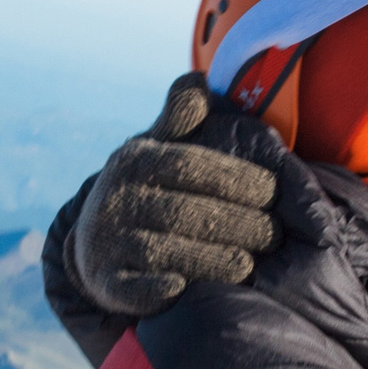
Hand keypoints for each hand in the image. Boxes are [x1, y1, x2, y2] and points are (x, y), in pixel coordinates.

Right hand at [68, 74, 279, 316]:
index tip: (272, 190)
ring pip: (165, 250)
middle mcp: (118, 199)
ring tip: (248, 265)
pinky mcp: (105, 281)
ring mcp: (109, 241)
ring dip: (209, 259)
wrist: (93, 242)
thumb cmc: (145, 189)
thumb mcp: (155, 148)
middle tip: (274, 235)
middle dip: (234, 223)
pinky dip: (155, 289)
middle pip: (184, 212)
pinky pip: (131, 288)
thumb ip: (180, 117)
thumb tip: (198, 78)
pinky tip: (184, 289)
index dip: (233, 178)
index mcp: (135, 162)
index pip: (189, 166)